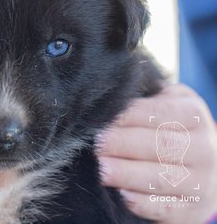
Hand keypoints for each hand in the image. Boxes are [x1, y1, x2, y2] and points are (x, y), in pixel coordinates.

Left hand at [97, 83, 216, 222]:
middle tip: (96, 144)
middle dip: (124, 144)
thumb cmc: (169, 127)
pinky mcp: (191, 208)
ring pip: (163, 178)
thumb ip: (142, 96)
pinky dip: (142, 203)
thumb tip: (108, 91)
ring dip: (128, 174)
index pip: (159, 113)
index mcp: (193, 115)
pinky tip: (121, 195)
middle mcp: (204, 148)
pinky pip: (165, 207)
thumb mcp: (165, 102)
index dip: (128, 115)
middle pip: (161, 145)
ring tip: (102, 169)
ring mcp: (201, 181)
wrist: (200, 166)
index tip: (102, 118)